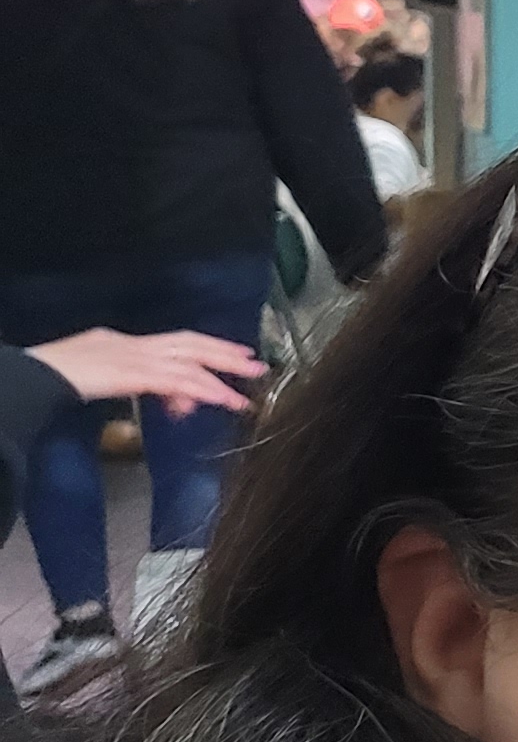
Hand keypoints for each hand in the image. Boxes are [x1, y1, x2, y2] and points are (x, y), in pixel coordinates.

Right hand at [28, 327, 262, 415]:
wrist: (38, 374)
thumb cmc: (60, 376)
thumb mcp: (104, 378)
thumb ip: (139, 385)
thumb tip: (176, 400)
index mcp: (127, 342)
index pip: (176, 342)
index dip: (206, 346)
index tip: (233, 352)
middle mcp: (136, 344)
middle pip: (190, 343)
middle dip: (224, 353)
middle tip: (255, 363)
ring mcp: (135, 356)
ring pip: (189, 362)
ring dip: (220, 377)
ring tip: (245, 392)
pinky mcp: (134, 373)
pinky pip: (176, 380)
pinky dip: (201, 389)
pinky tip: (220, 398)